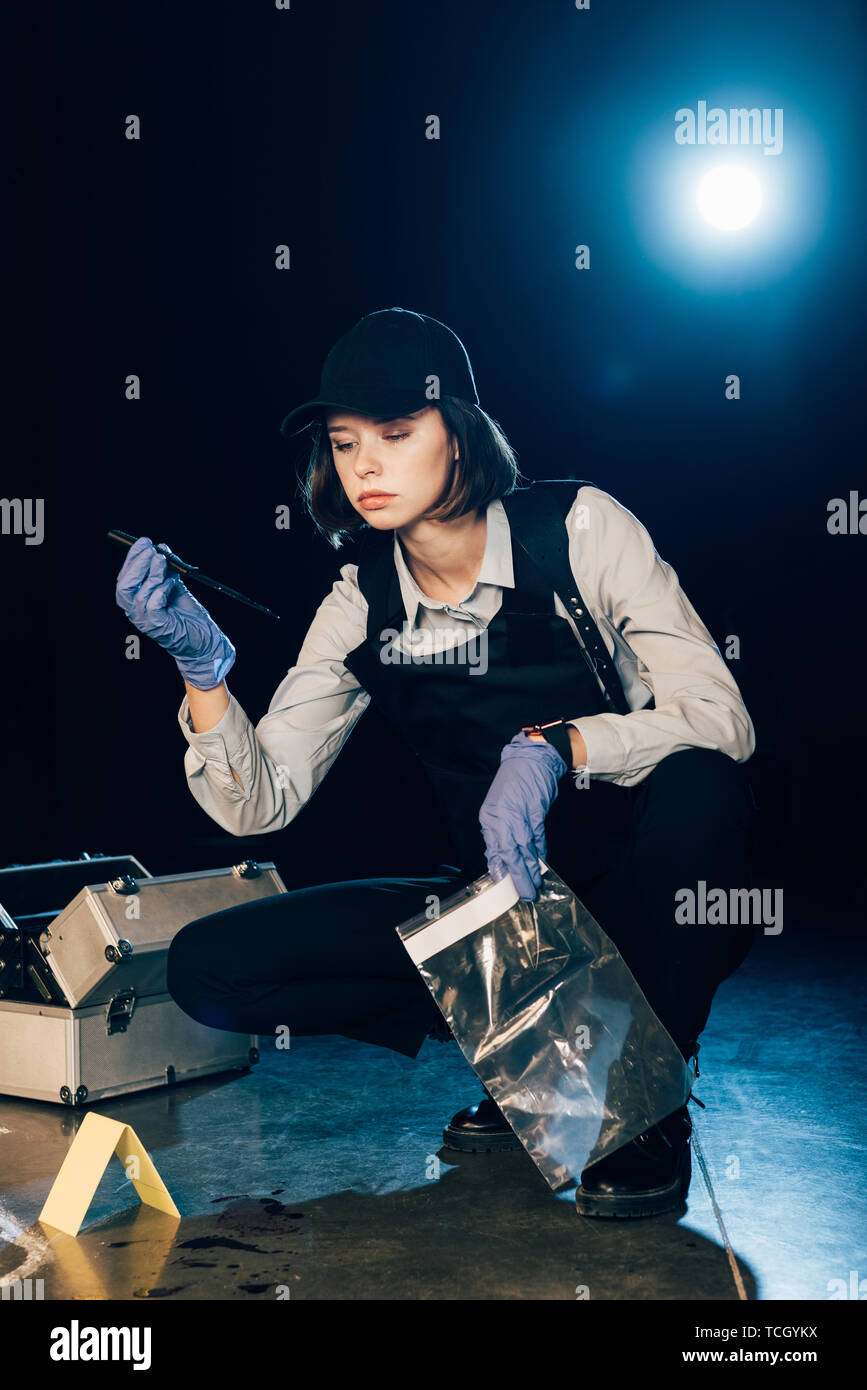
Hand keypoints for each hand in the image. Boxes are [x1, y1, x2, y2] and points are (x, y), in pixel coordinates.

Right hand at [115, 536, 235, 689]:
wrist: (204, 640)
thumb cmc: (188, 615)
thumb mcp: (175, 586)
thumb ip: (167, 570)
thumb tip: (162, 548)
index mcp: (136, 600)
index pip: (125, 577)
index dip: (132, 558)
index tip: (143, 541)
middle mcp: (136, 611)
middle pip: (124, 585)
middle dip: (137, 564)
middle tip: (152, 550)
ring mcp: (146, 620)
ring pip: (137, 594)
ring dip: (151, 573)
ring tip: (163, 562)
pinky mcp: (159, 627)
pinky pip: (153, 604)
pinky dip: (161, 590)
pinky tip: (171, 583)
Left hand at [479, 731, 567, 900]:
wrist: (532, 760)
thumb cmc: (515, 784)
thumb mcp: (499, 808)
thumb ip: (499, 833)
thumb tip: (500, 859)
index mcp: (490, 818)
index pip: (495, 851)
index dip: (502, 870)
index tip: (505, 886)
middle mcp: (502, 819)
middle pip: (510, 854)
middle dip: (518, 876)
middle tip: (525, 893)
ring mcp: (520, 816)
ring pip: (525, 849)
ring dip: (531, 868)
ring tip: (535, 885)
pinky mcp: (536, 812)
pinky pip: (537, 837)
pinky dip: (540, 851)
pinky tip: (541, 862)